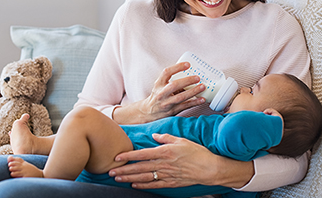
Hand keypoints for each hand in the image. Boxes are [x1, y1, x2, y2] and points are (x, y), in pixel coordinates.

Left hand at [109, 133, 228, 188]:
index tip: (117, 157)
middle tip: (111, 171)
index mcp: (165, 152)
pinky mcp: (171, 183)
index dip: (128, 156)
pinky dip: (143, 185)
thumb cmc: (197, 153)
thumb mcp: (181, 140)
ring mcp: (167, 175)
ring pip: (144, 177)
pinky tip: (134, 184)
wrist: (210, 168)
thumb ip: (166, 138)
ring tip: (118, 179)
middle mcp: (163, 164)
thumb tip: (155, 136)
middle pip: (139, 168)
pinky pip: (154, 185)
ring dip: (130, 178)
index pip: (142, 154)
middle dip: (124, 170)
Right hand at [115, 62, 205, 123]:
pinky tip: (202, 99)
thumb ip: (172, 81)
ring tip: (202, 87)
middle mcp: (161, 93)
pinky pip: (185, 106)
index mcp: (158, 84)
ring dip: (193, 91)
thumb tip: (191, 75)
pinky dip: (195, 102)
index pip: (166, 72)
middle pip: (174, 85)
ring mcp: (166, 103)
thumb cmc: (158, 96)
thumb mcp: (160, 86)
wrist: (149, 112)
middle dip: (187, 81)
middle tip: (198, 77)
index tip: (188, 64)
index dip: (177, 67)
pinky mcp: (172, 111)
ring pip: (181, 97)